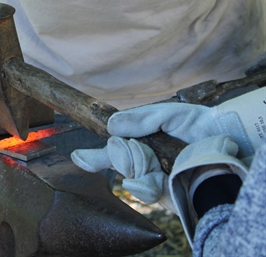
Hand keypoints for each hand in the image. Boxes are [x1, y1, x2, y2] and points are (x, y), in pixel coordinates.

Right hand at [72, 88, 262, 211]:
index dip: (95, 156)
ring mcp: (157, 180)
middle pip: (118, 163)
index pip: (115, 151)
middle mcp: (148, 163)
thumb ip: (142, 118)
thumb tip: (111, 125)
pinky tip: (153, 178)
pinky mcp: (167, 196)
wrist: (234, 141)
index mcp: (145, 143)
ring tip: (157, 159)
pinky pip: (145, 191)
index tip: (77, 156)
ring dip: (137, 165)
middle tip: (132, 148)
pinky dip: (144, 184)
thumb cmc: (205, 126)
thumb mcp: (172, 115)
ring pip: (130, 177)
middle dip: (121, 154)